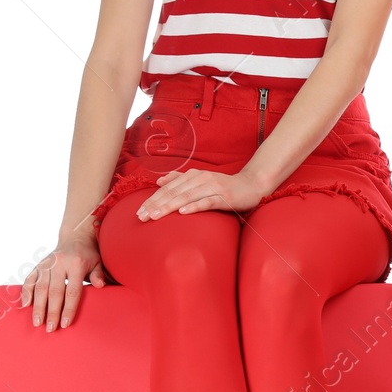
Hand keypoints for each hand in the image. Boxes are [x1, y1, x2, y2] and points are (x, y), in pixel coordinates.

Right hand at [21, 229, 105, 332]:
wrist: (75, 237)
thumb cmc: (89, 254)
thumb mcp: (98, 262)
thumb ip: (98, 274)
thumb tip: (100, 286)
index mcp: (76, 265)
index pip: (72, 291)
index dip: (68, 309)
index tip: (65, 323)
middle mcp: (59, 264)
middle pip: (54, 292)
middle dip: (51, 312)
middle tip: (50, 328)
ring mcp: (46, 264)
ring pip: (40, 288)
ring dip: (37, 306)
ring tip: (37, 322)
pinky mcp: (38, 265)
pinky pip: (29, 279)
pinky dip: (26, 291)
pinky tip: (25, 304)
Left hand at [137, 169, 266, 219]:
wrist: (252, 185)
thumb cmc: (226, 186)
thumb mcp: (202, 180)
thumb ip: (181, 179)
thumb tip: (160, 180)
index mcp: (193, 175)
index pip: (168, 188)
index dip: (152, 199)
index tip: (139, 211)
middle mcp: (201, 179)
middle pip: (174, 192)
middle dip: (156, 204)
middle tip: (141, 216)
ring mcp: (213, 187)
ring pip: (186, 197)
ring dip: (169, 206)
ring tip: (155, 216)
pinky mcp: (225, 197)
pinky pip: (207, 202)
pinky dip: (194, 206)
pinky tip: (183, 212)